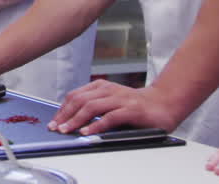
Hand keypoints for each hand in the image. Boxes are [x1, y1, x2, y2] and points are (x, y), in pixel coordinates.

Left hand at [49, 80, 181, 135]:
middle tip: (55, 127)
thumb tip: (72, 120)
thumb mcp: (111, 102)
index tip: (54, 121)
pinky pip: (110, 117)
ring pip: (91, 107)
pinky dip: (96, 125)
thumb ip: (95, 107)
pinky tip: (87, 132)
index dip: (62, 109)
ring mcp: (120, 99)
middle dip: (65, 115)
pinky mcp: (131, 110)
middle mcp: (109, 90)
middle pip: (79, 100)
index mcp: (101, 86)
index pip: (75, 96)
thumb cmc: (136, 106)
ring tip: (66, 130)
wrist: (164, 103)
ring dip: (76, 120)